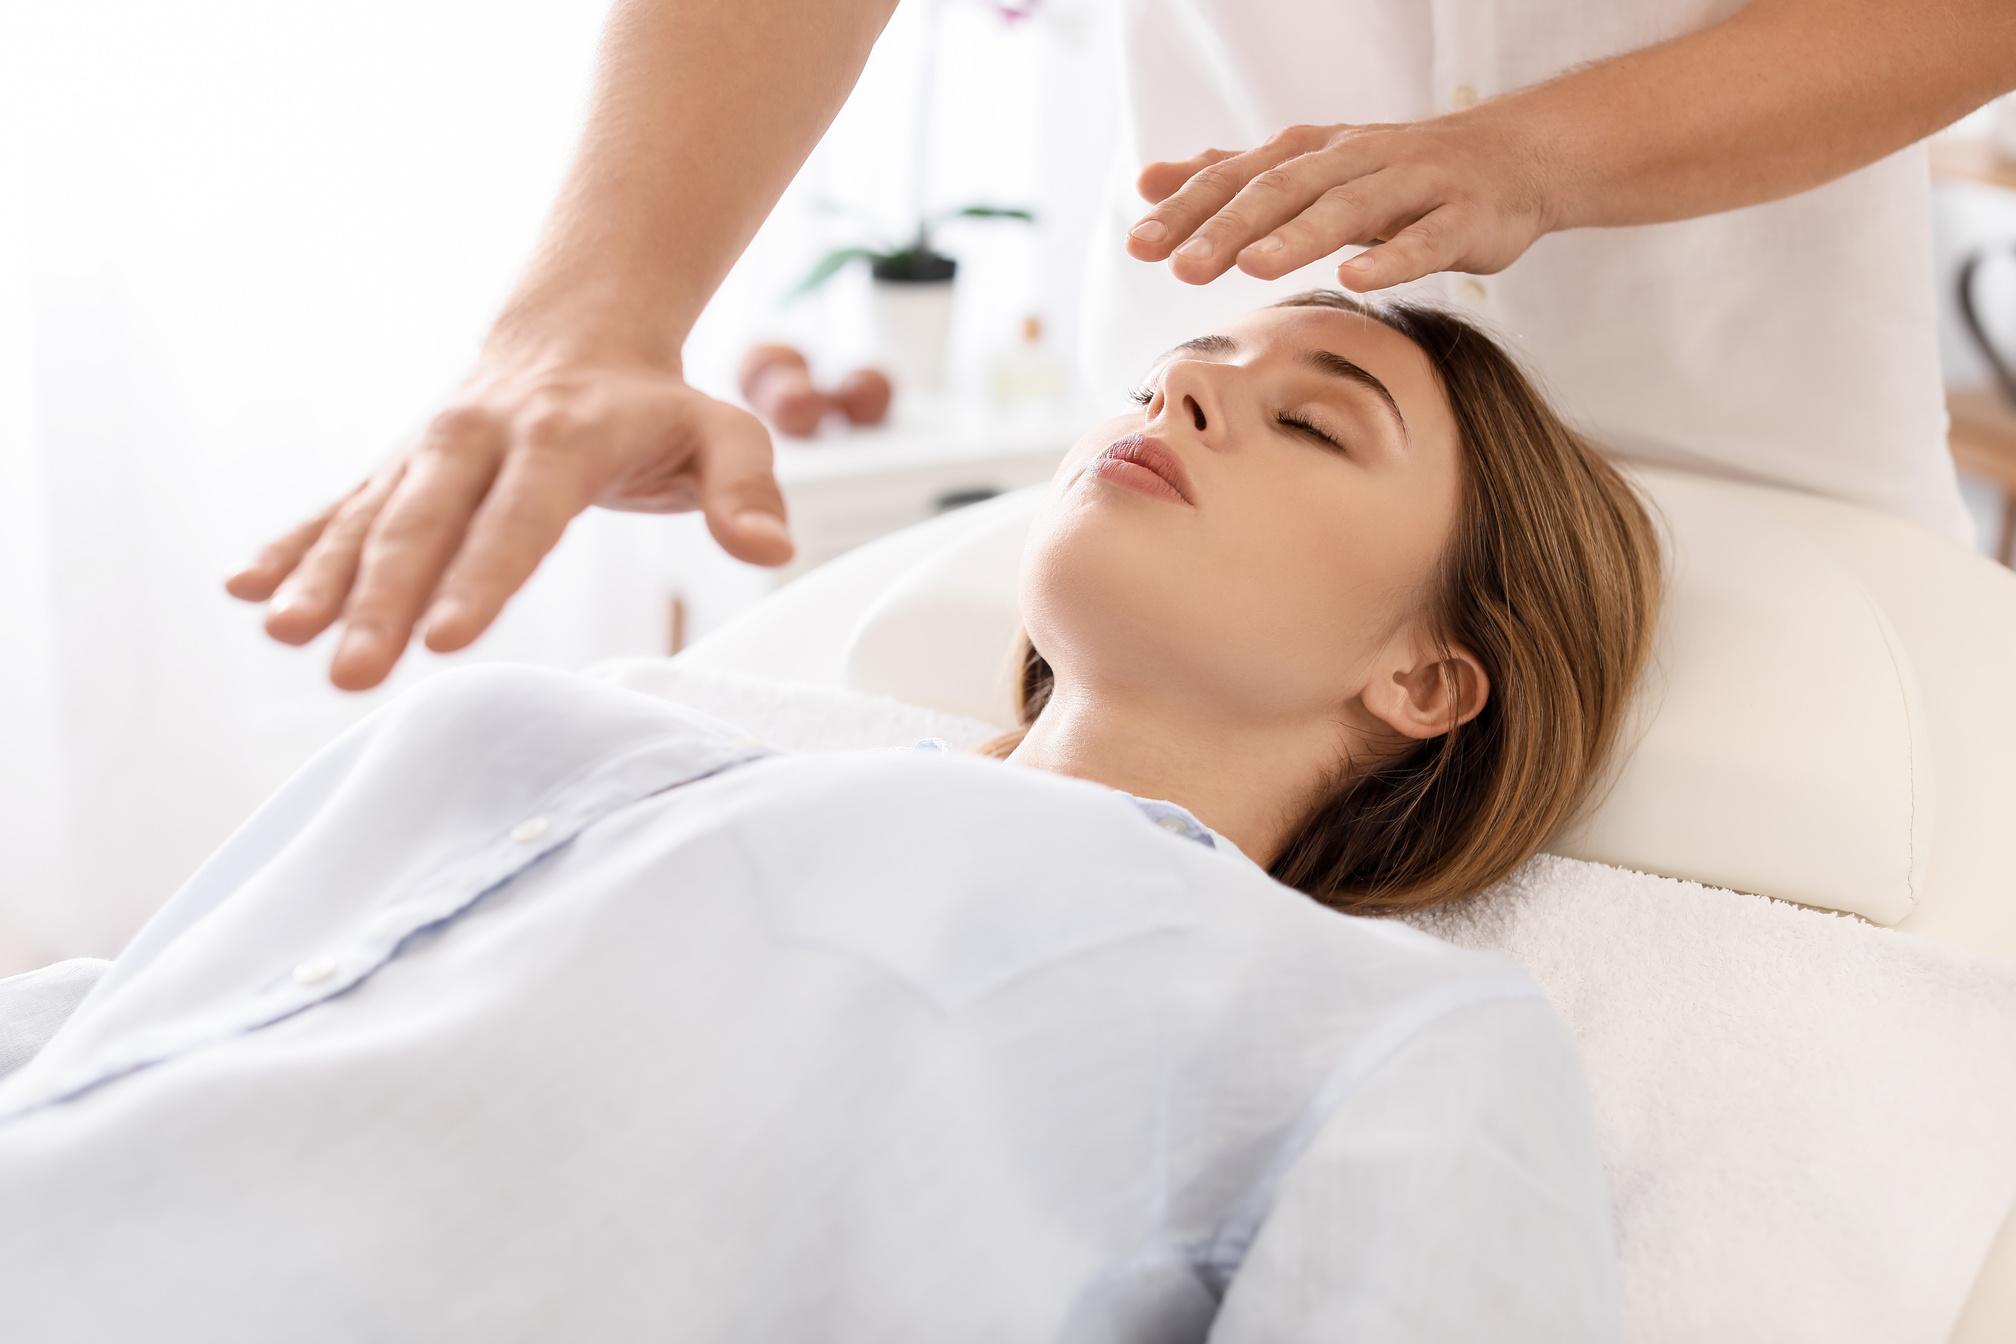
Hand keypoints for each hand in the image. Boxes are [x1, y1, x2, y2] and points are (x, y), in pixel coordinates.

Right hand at [225, 354, 792, 690]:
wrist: (576, 333)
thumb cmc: (658, 404)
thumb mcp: (724, 431)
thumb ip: (747, 487)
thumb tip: (770, 548)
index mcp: (562, 435)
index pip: (520, 517)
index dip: (482, 576)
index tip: (446, 637)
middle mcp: (480, 439)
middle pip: (425, 524)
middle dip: (384, 600)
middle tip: (354, 672)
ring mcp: (428, 453)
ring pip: (368, 519)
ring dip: (323, 579)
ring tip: (280, 634)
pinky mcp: (397, 469)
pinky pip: (338, 508)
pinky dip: (294, 545)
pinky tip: (246, 588)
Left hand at [1123, 115, 1556, 292]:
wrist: (1513, 157)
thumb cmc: (1397, 172)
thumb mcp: (1309, 168)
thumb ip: (1232, 178)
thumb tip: (1149, 181)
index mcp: (1314, 153)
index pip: (1241, 178)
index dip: (1189, 208)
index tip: (1140, 243)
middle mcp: (1357, 160)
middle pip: (1285, 190)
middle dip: (1229, 226)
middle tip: (1181, 265)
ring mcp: (1413, 184)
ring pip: (1349, 208)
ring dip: (1299, 236)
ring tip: (1253, 266)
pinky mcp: (1463, 216)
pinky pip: (1425, 239)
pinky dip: (1391, 258)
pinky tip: (1355, 279)